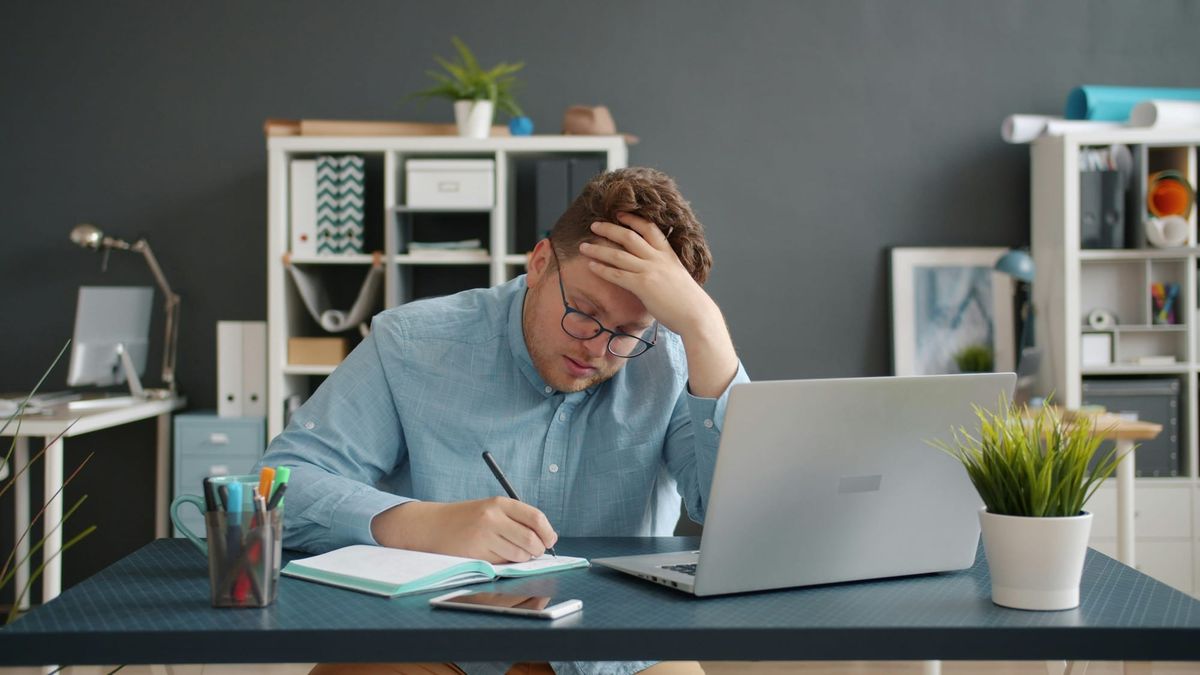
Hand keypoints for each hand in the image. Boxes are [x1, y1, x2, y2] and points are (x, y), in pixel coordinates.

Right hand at [371, 497, 557, 562]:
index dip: (548, 532)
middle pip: (531, 540)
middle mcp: (493, 517)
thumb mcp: (491, 509)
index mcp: (499, 503)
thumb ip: (516, 519)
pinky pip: (503, 564)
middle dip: (537, 550)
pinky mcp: (476, 554)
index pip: (536, 518)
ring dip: (521, 559)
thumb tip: (545, 538)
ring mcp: (484, 536)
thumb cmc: (466, 520)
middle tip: (533, 552)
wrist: (431, 526)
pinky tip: (494, 556)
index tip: (550, 540)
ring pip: (519, 555)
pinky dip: (505, 564)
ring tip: (508, 552)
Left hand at [579, 212, 716, 338]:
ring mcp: (650, 270)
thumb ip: (664, 268)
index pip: (648, 228)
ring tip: (583, 247)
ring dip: (598, 249)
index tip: (618, 214)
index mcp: (668, 253)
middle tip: (594, 226)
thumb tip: (651, 270)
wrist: (696, 314)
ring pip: (618, 255)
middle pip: (628, 236)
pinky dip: (602, 269)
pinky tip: (591, 266)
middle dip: (609, 229)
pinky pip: (617, 275)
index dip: (632, 219)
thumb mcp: (677, 275)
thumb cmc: (688, 300)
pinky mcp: (643, 286)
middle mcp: (658, 258)